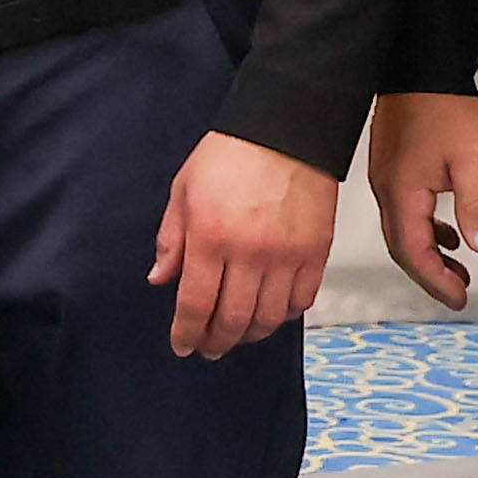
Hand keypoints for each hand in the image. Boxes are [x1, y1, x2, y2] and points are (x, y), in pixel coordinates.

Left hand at [151, 133, 342, 359]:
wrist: (286, 130)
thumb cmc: (230, 155)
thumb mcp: (183, 191)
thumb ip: (171, 240)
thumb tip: (160, 279)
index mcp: (211, 238)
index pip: (196, 305)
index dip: (187, 333)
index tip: (182, 345)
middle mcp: (250, 254)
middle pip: (234, 320)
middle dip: (217, 341)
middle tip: (208, 347)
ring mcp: (288, 256)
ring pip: (270, 318)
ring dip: (250, 334)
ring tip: (237, 335)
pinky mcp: (317, 253)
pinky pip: (302, 300)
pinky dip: (285, 315)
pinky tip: (271, 313)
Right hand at [366, 92, 477, 310]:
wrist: (419, 70)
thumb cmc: (445, 110)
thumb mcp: (473, 159)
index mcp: (403, 195)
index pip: (414, 252)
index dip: (436, 280)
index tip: (460, 298)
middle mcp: (387, 192)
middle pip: (403, 247)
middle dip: (430, 273)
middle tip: (458, 291)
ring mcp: (386, 181)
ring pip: (403, 231)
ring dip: (428, 253)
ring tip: (458, 267)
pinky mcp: (392, 170)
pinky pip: (404, 212)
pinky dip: (425, 230)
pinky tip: (447, 231)